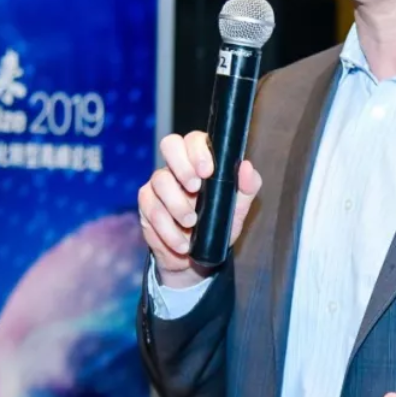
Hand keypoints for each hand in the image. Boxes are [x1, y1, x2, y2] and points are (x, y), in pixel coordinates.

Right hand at [137, 131, 261, 287]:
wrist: (199, 257)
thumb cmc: (219, 224)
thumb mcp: (238, 207)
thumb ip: (248, 186)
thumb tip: (247, 166)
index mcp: (201, 160)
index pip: (194, 139)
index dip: (198, 151)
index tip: (208, 171)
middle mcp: (178, 166)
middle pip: (170, 144)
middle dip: (182, 165)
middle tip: (195, 188)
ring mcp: (159, 184)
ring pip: (159, 180)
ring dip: (176, 204)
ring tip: (191, 223)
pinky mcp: (147, 205)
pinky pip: (150, 209)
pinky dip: (167, 228)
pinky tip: (181, 242)